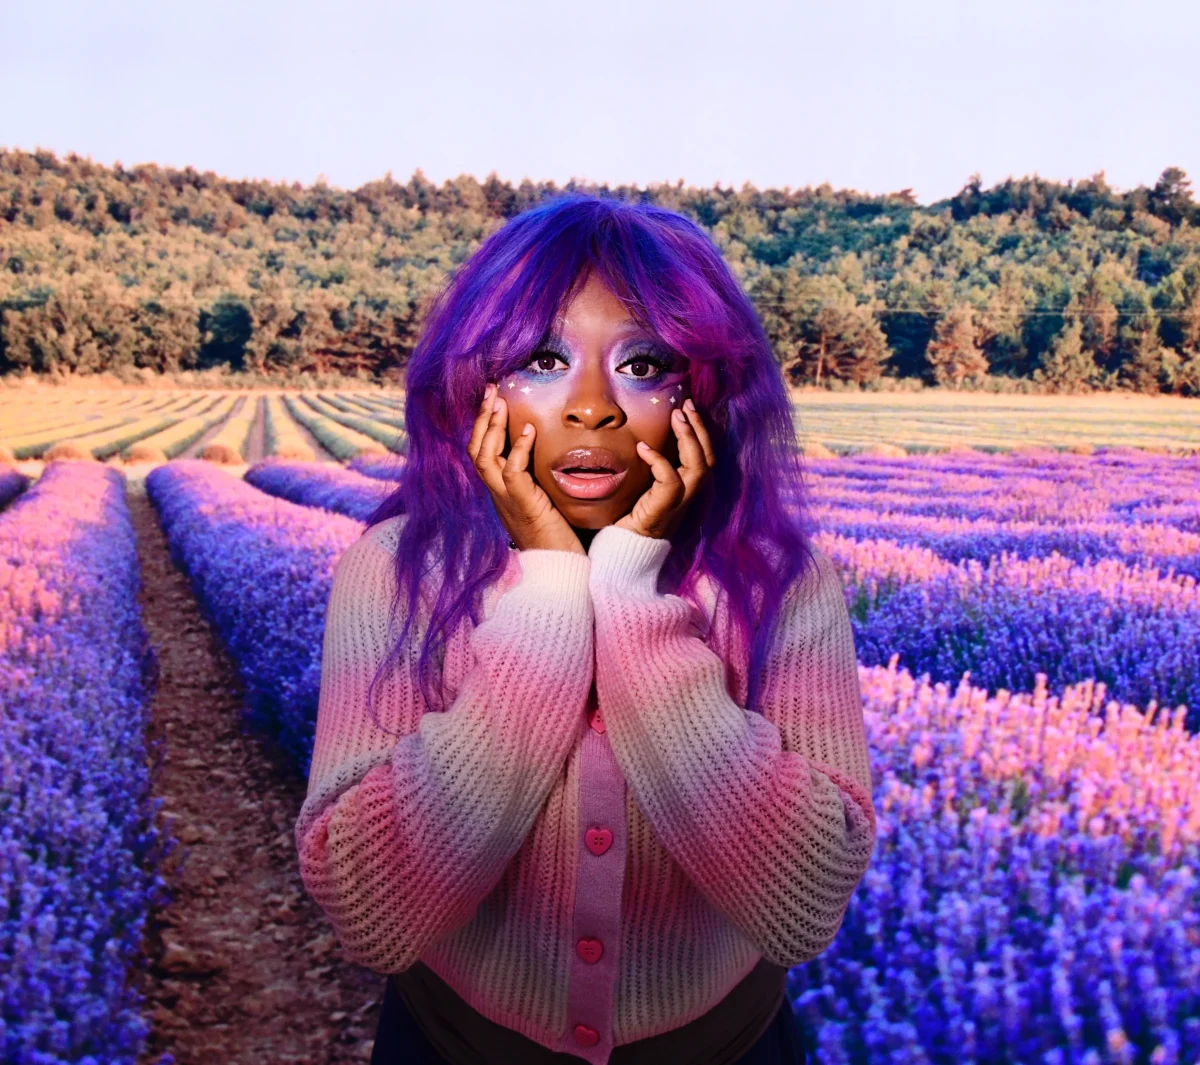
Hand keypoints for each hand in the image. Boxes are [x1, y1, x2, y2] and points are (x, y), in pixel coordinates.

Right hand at [468, 383, 585, 554]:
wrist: (560, 570)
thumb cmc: (558, 539)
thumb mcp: (545, 502)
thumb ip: (541, 480)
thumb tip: (554, 453)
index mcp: (501, 493)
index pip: (481, 453)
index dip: (483, 426)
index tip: (493, 399)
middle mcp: (497, 495)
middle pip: (475, 450)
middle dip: (481, 417)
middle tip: (491, 389)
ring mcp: (507, 500)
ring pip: (485, 457)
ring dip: (492, 427)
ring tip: (500, 401)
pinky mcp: (523, 505)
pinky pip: (512, 472)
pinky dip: (518, 448)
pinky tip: (530, 429)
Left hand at [615, 398, 715, 540]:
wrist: (625, 549)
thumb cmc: (631, 518)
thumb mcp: (644, 486)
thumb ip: (651, 467)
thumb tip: (640, 437)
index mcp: (686, 488)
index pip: (704, 457)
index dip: (700, 432)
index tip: (688, 409)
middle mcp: (688, 495)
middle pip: (707, 458)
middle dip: (699, 428)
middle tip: (686, 405)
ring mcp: (679, 502)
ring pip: (697, 467)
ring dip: (688, 439)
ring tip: (676, 417)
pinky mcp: (664, 508)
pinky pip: (669, 480)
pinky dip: (658, 461)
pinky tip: (643, 447)